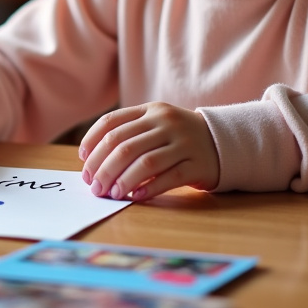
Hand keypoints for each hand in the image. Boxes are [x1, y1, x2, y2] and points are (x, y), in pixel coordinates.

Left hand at [78, 102, 218, 200]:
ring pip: (145, 163)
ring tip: (111, 193)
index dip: (92, 142)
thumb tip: (92, 161)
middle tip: (94, 186)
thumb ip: (128, 134)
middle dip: (103, 168)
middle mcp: (166, 123)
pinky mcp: (198, 164)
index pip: (112, 122)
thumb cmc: (177, 137)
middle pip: (124, 146)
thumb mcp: (155, 124)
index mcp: (151, 110)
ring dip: (123, 181)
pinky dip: (149, 189)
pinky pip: (169, 178)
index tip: (83, 161)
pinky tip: (135, 197)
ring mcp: (184, 143)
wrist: (223, 141)